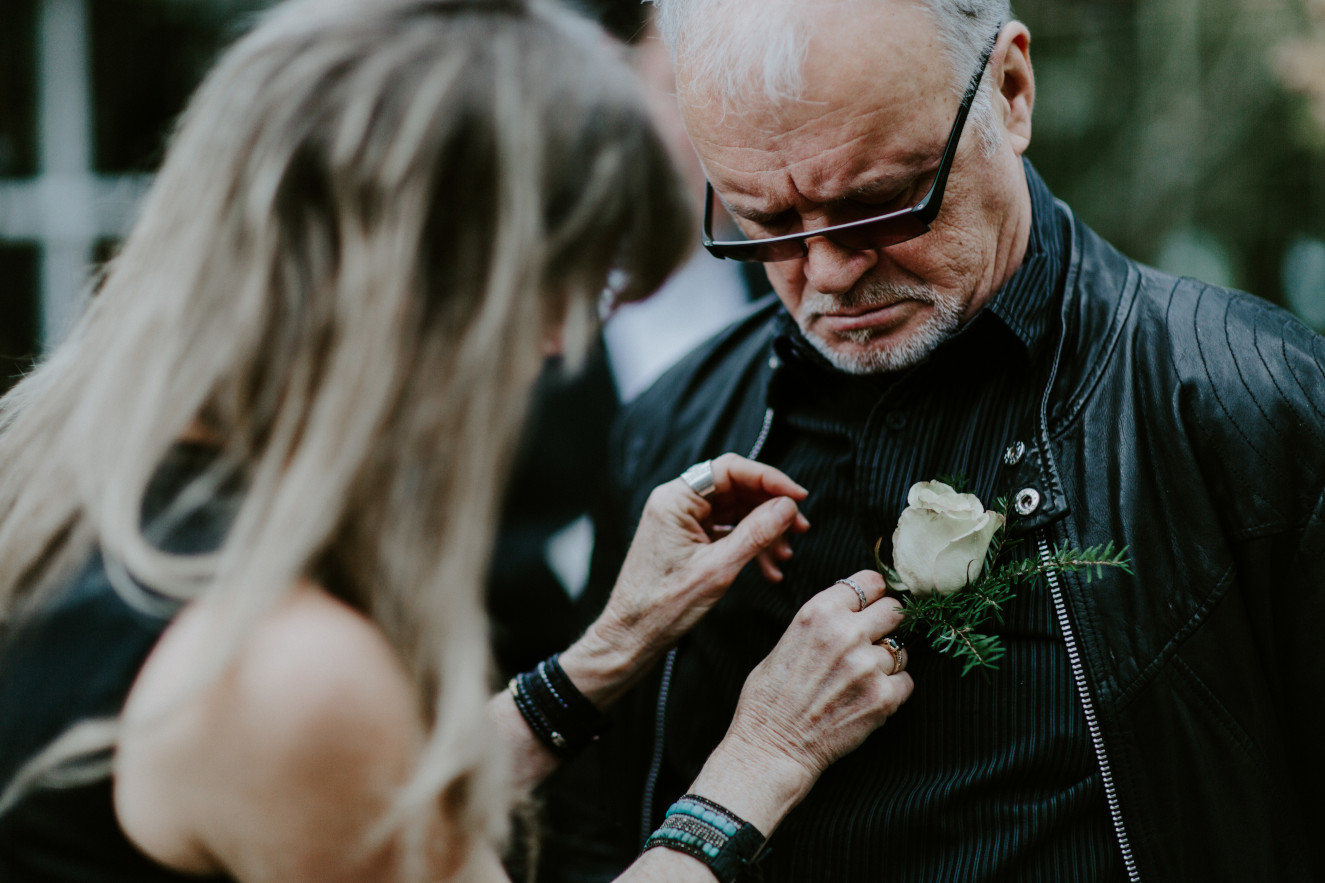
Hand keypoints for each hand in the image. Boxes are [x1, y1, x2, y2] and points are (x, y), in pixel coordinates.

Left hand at [567, 455, 808, 698]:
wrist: (632, 637)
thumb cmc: (664, 606)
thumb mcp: (718, 568)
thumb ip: (755, 533)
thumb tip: (787, 506)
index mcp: (675, 500)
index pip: (730, 470)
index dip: (769, 479)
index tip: (799, 497)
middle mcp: (676, 503)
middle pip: (736, 490)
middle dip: (771, 510)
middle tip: (800, 529)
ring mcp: (681, 521)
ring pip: (735, 512)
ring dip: (764, 532)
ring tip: (785, 557)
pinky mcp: (687, 540)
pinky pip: (725, 531)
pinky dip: (748, 546)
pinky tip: (768, 568)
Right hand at [723, 570, 912, 785]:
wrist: (773, 747)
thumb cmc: (770, 697)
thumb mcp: (787, 640)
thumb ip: (822, 622)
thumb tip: (851, 610)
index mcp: (819, 612)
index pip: (869, 581)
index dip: (874, 594)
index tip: (874, 603)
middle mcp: (846, 633)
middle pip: (894, 609)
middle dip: (886, 623)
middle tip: (875, 639)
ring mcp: (868, 665)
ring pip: (901, 649)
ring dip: (888, 661)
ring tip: (862, 677)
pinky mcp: (883, 697)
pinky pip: (906, 681)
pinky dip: (893, 689)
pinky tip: (868, 697)